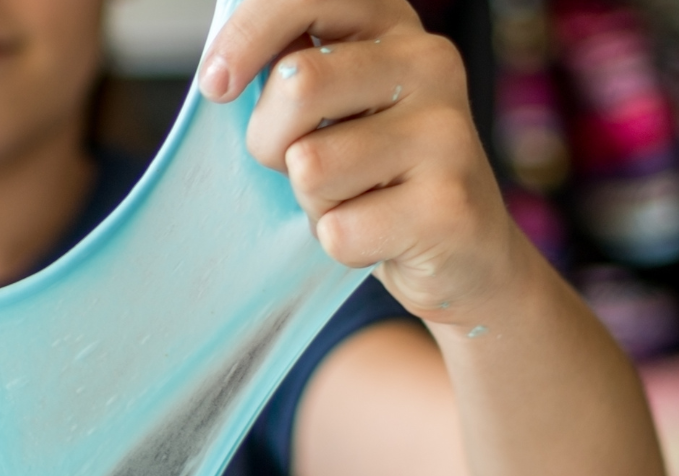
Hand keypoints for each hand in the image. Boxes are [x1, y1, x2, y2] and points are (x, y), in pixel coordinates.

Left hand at [199, 0, 526, 327]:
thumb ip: (290, 73)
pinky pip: (338, 231)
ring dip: (312, 200)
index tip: (216, 85)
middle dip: (271, 140)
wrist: (463, 248)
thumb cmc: (373, 173)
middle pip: (297, 83)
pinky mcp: (447, 207)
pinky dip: (341, 244)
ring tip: (355, 198)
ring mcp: (447, 133)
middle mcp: (430, 62)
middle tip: (301, 163)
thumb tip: (221, 70)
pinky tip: (381, 234)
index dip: (246, 36)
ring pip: (311, 166)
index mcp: (392, 25)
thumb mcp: (331, 106)